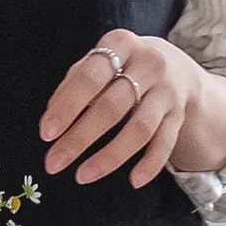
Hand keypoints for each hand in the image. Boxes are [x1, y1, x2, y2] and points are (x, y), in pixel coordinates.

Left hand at [39, 28, 201, 188]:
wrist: (176, 66)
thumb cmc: (122, 66)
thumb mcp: (101, 61)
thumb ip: (75, 83)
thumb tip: (51, 119)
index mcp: (121, 44)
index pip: (90, 77)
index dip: (67, 106)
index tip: (46, 134)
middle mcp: (149, 63)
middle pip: (112, 106)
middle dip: (80, 138)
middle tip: (54, 162)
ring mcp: (168, 90)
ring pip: (140, 129)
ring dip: (109, 157)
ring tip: (82, 176)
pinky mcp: (179, 114)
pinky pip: (165, 143)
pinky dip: (150, 164)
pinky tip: (133, 181)